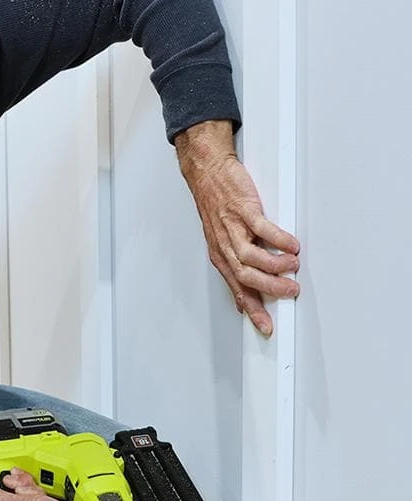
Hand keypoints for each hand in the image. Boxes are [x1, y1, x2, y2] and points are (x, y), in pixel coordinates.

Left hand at [175, 120, 300, 336]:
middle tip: (290, 293)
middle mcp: (225, 247)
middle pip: (246, 278)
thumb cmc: (217, 207)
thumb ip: (235, 265)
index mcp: (221, 257)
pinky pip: (261, 230)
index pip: (237, 289)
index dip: (252, 309)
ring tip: (293, 268)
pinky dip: (278, 240)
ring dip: (275, 266)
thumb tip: (243, 295)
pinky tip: (290, 245)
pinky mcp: (242, 210)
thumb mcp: (221, 240)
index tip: (265, 325)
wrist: (208, 174)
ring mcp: (233, 229)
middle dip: (269, 290)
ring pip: (252, 258)